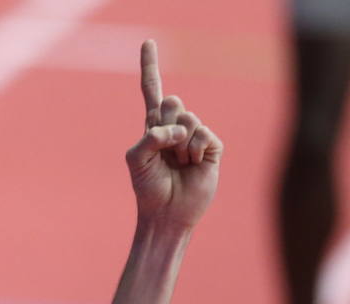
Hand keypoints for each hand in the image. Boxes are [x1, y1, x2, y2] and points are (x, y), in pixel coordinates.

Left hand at [125, 41, 221, 231]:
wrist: (166, 214)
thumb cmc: (148, 188)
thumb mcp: (136, 159)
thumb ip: (150, 136)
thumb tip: (179, 127)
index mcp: (153, 126)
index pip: (152, 90)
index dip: (150, 66)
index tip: (148, 42)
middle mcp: (175, 127)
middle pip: (173, 102)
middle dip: (165, 125)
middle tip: (165, 149)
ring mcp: (195, 135)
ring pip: (189, 119)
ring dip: (179, 145)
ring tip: (178, 163)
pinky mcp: (212, 147)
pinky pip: (204, 135)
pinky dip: (194, 151)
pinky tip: (192, 165)